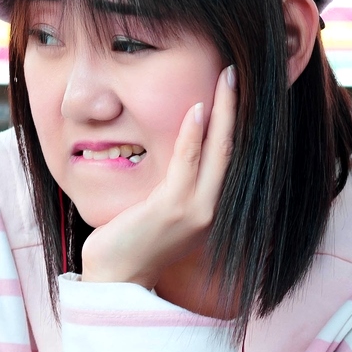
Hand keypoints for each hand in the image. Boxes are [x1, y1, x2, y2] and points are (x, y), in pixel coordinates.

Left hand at [79, 66, 236, 287]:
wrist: (116, 278)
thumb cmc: (133, 243)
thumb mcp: (162, 210)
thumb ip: (175, 184)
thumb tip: (173, 151)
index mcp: (210, 208)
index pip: (229, 158)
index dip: (234, 122)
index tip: (233, 91)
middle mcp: (212, 209)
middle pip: (232, 149)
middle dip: (235, 108)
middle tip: (234, 73)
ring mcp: (197, 210)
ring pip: (217, 151)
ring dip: (222, 111)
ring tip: (225, 79)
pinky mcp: (174, 209)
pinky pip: (188, 163)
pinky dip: (195, 134)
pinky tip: (197, 108)